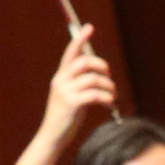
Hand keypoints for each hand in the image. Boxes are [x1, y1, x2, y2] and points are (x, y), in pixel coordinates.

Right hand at [41, 25, 117, 143]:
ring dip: (108, 86)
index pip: (70, 53)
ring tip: (112, 95)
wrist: (52, 137)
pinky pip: (95, 94)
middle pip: (85, 62)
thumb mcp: (69, 95)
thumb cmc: (65, 117)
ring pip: (94, 79)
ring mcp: (65, 92)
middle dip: (102, 66)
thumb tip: (98, 72)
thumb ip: (79, 82)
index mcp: (60, 77)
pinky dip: (107, 98)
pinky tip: (108, 104)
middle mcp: (60, 81)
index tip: (89, 27)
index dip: (80, 39)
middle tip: (109, 77)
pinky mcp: (71, 104)